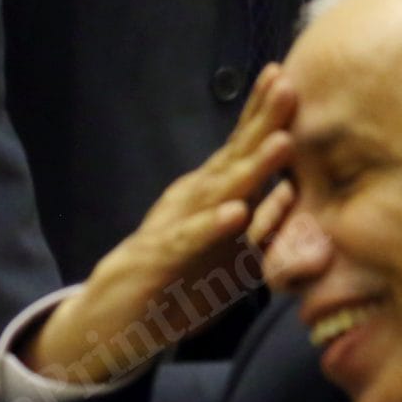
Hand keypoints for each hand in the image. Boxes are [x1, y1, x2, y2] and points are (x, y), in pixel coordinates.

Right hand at [22, 67, 296, 384]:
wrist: (109, 323)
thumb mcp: (224, 255)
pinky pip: (187, 242)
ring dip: (250, 168)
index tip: (292, 77)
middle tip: (287, 84)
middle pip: (232, 157)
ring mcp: (173, 228)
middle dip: (262, 122)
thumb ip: (258, 226)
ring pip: (216, 193)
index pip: (241, 150)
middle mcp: (191, 202)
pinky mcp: (156, 263)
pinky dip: (211, 227)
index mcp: (209, 196)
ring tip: (282, 141)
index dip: (265, 116)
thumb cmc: (176, 282)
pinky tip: (235, 212)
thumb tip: (290, 192)